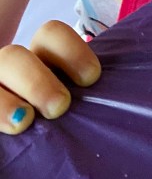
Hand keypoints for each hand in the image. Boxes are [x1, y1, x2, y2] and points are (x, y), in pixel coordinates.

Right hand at [0, 20, 100, 134]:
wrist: (23, 144)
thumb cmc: (58, 114)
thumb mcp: (72, 98)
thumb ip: (85, 91)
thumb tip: (113, 98)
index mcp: (39, 56)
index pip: (50, 34)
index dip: (71, 50)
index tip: (92, 78)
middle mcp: (11, 67)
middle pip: (14, 56)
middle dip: (37, 80)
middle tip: (59, 106)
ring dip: (4, 102)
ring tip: (23, 122)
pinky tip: (7, 132)